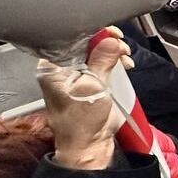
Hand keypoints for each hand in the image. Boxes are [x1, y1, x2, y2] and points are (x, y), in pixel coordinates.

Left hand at [37, 29, 132, 170]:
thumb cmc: (80, 121)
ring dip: (114, 53)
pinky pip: (103, 64)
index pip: (71, 39)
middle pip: (86, 44)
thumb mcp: (92, 87)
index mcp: (53, 68)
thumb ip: (101, 61)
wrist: (89, 144)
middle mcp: (62, 70)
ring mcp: (77, 76)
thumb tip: (110, 41)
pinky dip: (115, 62)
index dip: (93, 33)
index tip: (111, 33)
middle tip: (121, 47)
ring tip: (124, 59)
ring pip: (97, 53)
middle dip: (107, 43)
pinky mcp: (91, 82)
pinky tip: (123, 65)